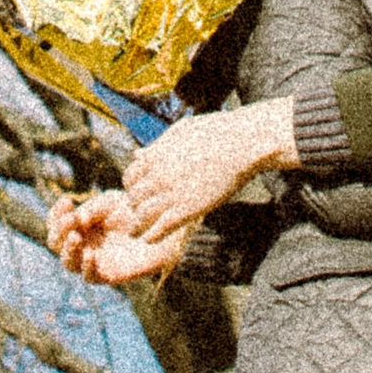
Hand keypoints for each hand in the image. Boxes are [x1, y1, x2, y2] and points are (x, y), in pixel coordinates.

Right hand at [46, 191, 189, 284]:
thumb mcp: (111, 203)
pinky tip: (90, 254)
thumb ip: (93, 208)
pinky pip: (89, 277)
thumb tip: (79, 219)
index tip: (67, 200)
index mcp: (79, 228)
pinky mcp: (107, 274)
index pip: (56, 224)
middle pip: (56, 244)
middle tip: (72, 218)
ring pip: (68, 263)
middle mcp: (82, 245)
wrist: (160, 229)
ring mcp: (93, 261)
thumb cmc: (133, 214)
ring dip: (68, 249)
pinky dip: (87, 267)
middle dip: (59, 230)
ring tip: (76, 236)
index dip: (56, 214)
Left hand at [122, 98, 297, 240]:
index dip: (132, 187)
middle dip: (135, 206)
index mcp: (156, 156)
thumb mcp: (180, 132)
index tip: (140, 192)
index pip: (129, 178)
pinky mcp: (188, 209)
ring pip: (142, 216)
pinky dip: (152, 236)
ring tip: (137, 232)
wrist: (242, 143)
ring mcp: (172, 193)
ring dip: (138, 225)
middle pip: (133, 199)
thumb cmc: (216, 132)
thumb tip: (137, 155)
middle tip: (139, 213)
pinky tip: (151, 240)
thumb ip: (157, 146)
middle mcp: (159, 175)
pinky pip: (161, 228)